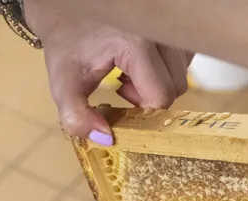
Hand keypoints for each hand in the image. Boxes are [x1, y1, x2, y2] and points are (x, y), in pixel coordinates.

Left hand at [25, 0, 191, 142]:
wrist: (68, 8)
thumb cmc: (67, 43)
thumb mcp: (64, 83)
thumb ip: (77, 117)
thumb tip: (106, 140)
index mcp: (136, 43)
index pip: (160, 95)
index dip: (142, 105)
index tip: (120, 93)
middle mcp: (158, 32)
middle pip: (176, 86)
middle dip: (151, 95)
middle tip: (122, 84)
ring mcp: (168, 27)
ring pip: (183, 73)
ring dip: (159, 81)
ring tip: (130, 71)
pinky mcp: (173, 26)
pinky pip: (184, 59)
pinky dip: (166, 68)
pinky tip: (142, 61)